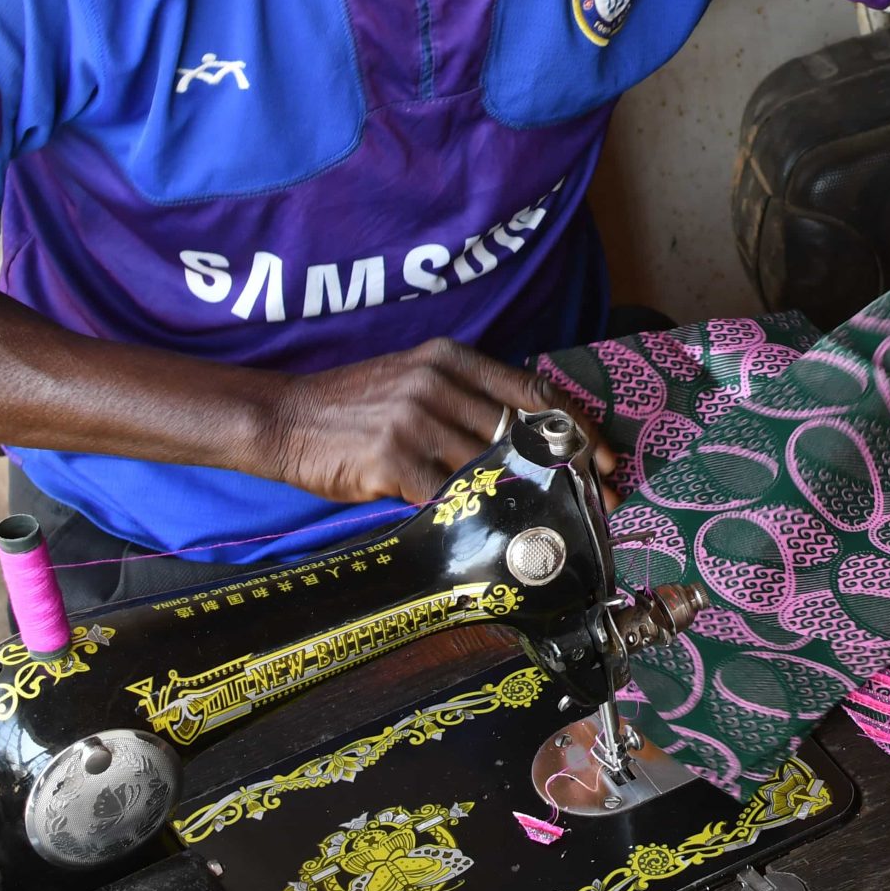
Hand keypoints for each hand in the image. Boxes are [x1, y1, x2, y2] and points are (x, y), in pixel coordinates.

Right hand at [268, 339, 617, 504]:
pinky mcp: (393, 461)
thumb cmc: (350, 406)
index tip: (608, 458)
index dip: (578, 429)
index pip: (532, 393)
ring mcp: (415, 421)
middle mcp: (437, 383)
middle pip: (521, 435)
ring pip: (490, 468)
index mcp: (449, 359)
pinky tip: (484, 531)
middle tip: (595, 504)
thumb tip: (524, 438)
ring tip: (543, 525)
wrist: (281, 418)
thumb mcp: (411, 379)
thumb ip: (463, 398)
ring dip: (519, 501)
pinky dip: (470, 516)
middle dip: (564, 473)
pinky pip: (448, 496)